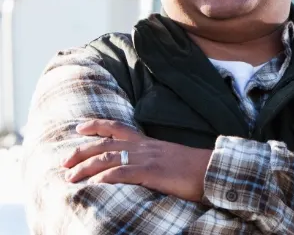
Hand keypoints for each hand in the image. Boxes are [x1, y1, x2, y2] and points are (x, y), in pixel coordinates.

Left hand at [61, 119, 212, 202]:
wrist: (213, 169)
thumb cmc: (194, 168)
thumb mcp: (170, 158)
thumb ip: (154, 159)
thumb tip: (142, 166)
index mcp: (149, 142)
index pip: (118, 128)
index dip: (97, 126)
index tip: (79, 127)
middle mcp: (145, 147)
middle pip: (106, 143)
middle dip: (82, 151)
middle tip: (64, 162)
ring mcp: (148, 159)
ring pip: (109, 157)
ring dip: (86, 167)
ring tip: (70, 178)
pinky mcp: (152, 173)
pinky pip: (124, 172)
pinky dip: (106, 177)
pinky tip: (95, 184)